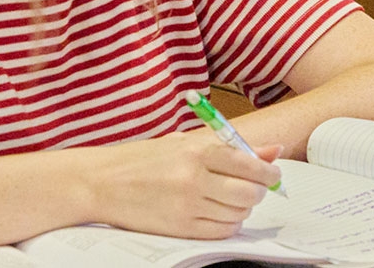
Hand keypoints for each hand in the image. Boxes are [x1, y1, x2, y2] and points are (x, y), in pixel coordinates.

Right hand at [84, 128, 282, 238]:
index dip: (268, 172)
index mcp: (197, 150)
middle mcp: (194, 178)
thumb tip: (272, 151)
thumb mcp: (184, 142)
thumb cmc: (143, 160)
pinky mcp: (180, 228)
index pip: (251, 165)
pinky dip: (227, 224)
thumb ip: (231, 147)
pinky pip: (221, 231)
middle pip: (250, 193)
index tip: (271, 174)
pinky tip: (216, 213)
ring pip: (238, 214)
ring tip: (227, 199)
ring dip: (241, 208)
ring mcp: (187, 205)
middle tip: (251, 188)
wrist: (101, 182)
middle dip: (258, 192)